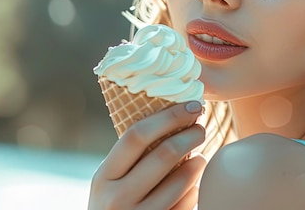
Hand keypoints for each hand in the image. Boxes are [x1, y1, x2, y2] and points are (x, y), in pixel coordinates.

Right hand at [88, 101, 206, 209]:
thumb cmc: (114, 209)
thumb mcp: (110, 184)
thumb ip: (130, 159)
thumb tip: (171, 116)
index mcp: (102, 178)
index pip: (135, 136)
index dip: (167, 117)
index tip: (191, 106)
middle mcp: (115, 199)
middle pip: (163, 155)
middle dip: (189, 136)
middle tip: (201, 128)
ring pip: (180, 183)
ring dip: (198, 165)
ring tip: (200, 158)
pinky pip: (186, 206)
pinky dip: (195, 192)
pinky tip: (194, 187)